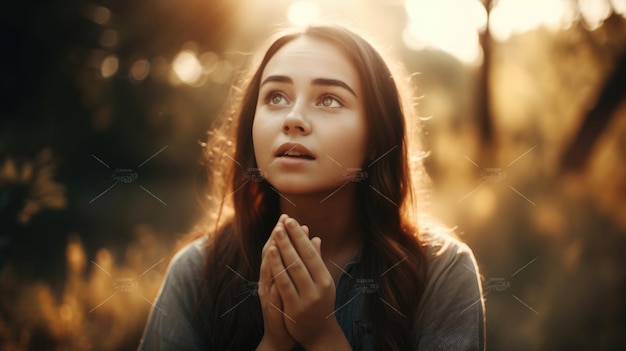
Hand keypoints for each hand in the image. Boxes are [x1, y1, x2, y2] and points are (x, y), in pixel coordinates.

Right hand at [258, 215, 296, 350]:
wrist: (282, 335)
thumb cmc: (291, 304)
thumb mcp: (298, 281)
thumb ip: (304, 260)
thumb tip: (315, 238)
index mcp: (276, 273)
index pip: (277, 248)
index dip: (283, 234)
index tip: (289, 218)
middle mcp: (268, 281)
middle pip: (269, 257)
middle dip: (276, 240)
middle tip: (282, 223)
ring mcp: (267, 296)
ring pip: (267, 275)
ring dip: (272, 260)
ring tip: (275, 245)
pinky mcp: (271, 311)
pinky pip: (271, 298)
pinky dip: (273, 288)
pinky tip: (275, 278)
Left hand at [267, 216, 345, 348]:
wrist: (319, 334)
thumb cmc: (319, 303)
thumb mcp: (322, 282)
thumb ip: (317, 261)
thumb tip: (315, 238)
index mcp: (325, 279)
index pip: (312, 253)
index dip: (301, 236)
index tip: (292, 221)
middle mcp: (318, 287)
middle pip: (302, 259)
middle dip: (291, 238)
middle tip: (283, 221)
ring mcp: (306, 298)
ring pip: (292, 269)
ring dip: (283, 249)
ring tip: (276, 233)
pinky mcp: (293, 308)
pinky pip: (283, 284)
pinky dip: (277, 268)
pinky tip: (271, 255)